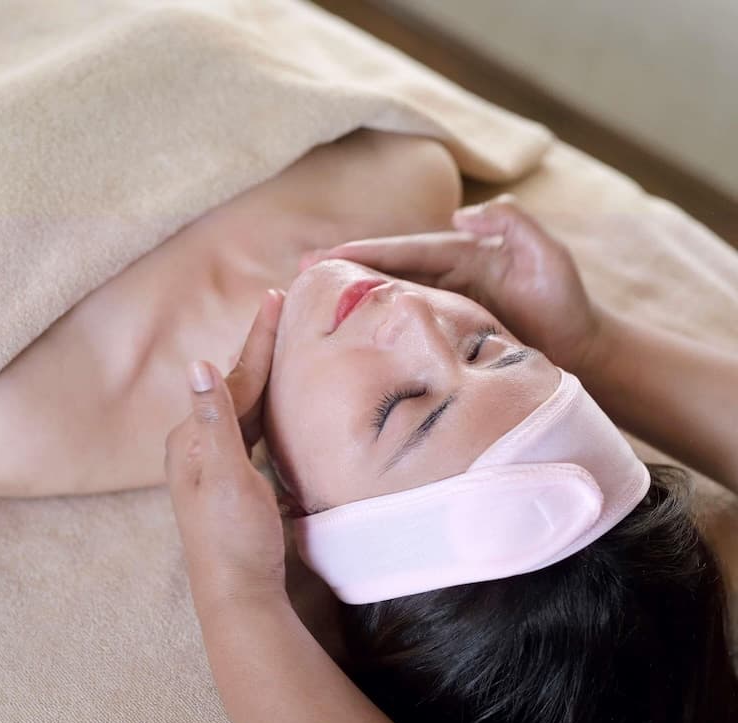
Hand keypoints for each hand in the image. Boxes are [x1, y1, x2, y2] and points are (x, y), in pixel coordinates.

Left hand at [164, 289, 287, 618]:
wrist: (238, 595)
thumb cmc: (232, 539)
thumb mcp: (224, 477)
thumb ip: (214, 419)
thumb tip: (198, 363)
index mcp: (192, 438)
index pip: (232, 378)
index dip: (257, 340)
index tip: (275, 298)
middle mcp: (197, 445)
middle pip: (235, 386)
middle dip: (260, 349)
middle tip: (280, 308)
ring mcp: (213, 464)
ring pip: (243, 406)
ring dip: (263, 374)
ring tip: (281, 345)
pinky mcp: (231, 480)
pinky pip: (249, 429)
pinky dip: (266, 406)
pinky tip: (276, 402)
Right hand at [304, 196, 601, 372]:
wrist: (581, 350)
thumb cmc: (566, 304)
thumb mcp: (548, 256)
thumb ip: (514, 226)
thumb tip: (459, 216)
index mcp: (460, 254)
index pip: (404, 251)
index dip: (364, 251)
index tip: (326, 256)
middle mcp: (444, 277)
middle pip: (385, 271)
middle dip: (343, 270)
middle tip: (297, 275)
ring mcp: (443, 306)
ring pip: (388, 299)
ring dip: (351, 298)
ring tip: (309, 302)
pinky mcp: (445, 334)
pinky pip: (404, 327)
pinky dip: (374, 326)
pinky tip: (348, 335)